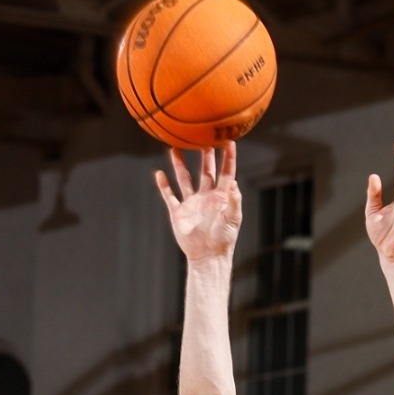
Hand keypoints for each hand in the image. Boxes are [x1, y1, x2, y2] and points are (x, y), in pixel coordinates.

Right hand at [154, 144, 241, 264]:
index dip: (228, 157)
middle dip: (204, 155)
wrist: (207, 256)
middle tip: (202, 139)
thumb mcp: (232, 219)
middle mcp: (206, 196)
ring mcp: (192, 203)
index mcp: (221, 196)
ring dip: (179, 165)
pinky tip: (159, 174)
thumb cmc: (224, 239)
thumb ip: (234, 201)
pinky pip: (170, 196)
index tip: (229, 141)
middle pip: (205, 170)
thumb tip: (234, 183)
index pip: (226, 172)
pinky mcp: (178, 212)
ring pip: (184, 179)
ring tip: (174, 149)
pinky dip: (164, 185)